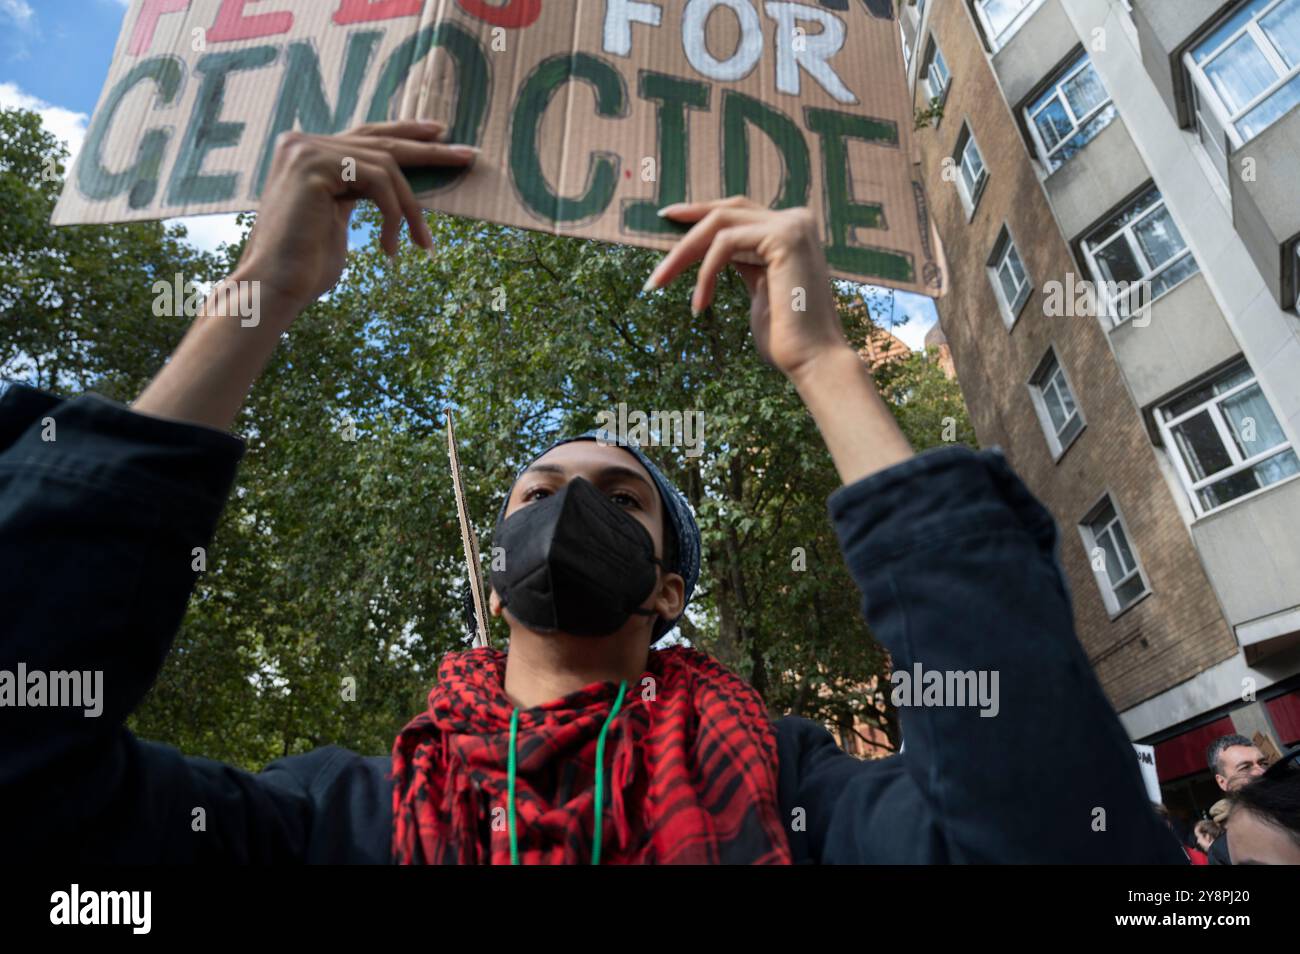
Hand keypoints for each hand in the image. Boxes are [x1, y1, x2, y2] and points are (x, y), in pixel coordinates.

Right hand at [238, 120, 478, 315]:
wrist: (274, 287)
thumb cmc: (306, 268)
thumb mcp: (339, 221)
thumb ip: (358, 195)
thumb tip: (393, 190)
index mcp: (308, 153)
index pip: (366, 135)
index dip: (406, 134)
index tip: (441, 136)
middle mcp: (303, 143)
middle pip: (381, 141)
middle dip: (429, 151)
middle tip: (468, 156)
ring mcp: (306, 150)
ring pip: (386, 166)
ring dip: (412, 209)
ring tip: (422, 243)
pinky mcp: (313, 165)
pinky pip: (378, 183)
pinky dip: (395, 216)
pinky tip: (391, 248)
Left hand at [643, 197, 850, 381]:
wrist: (813, 360)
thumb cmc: (786, 337)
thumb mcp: (758, 288)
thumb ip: (743, 262)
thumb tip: (713, 248)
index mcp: (790, 230)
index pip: (737, 211)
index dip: (700, 212)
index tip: (668, 218)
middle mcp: (795, 220)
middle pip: (725, 212)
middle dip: (683, 234)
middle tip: (655, 260)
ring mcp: (792, 225)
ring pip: (719, 225)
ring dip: (682, 255)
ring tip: (659, 283)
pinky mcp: (784, 236)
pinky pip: (725, 243)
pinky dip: (705, 273)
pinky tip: (699, 305)